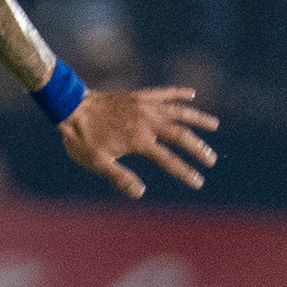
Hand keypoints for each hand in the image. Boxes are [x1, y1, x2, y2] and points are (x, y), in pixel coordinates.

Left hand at [60, 86, 219, 198]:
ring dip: (198, 118)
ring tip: (215, 124)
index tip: (198, 182)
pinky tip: (192, 94)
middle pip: (181, 135)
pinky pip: (164, 93)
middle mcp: (147, 122)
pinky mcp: (139, 96)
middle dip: (198, 148)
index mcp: (139, 141)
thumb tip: (140, 193)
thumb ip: (120, 178)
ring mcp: (145, 106)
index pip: (169, 160)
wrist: (71, 107)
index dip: (185, 172)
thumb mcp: (98, 163)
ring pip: (179, 111)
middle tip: (211, 159)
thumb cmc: (82, 139)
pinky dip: (179, 93)